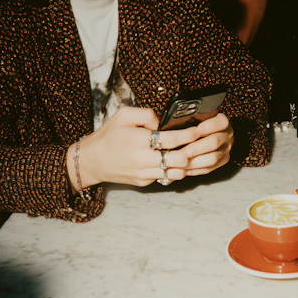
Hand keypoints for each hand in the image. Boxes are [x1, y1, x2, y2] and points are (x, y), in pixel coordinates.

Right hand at [65, 108, 232, 189]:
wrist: (91, 161)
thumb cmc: (108, 136)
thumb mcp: (122, 116)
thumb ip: (145, 113)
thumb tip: (163, 119)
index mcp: (138, 141)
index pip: (170, 139)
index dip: (188, 135)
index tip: (199, 130)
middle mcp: (142, 160)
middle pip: (178, 159)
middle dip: (195, 152)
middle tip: (206, 144)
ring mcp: (144, 174)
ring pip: (176, 173)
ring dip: (191, 165)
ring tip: (202, 155)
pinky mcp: (145, 183)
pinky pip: (167, 178)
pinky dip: (179, 171)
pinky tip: (188, 164)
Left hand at [174, 112, 233, 176]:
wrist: (201, 136)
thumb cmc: (193, 125)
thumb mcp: (193, 119)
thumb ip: (189, 120)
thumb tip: (174, 123)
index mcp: (222, 122)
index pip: (222, 122)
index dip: (211, 126)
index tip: (198, 130)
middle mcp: (226, 135)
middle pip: (215, 142)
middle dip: (197, 147)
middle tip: (184, 151)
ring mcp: (225, 149)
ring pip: (213, 158)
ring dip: (195, 160)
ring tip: (181, 161)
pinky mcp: (221, 161)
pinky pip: (209, 168)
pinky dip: (195, 169)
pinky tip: (183, 168)